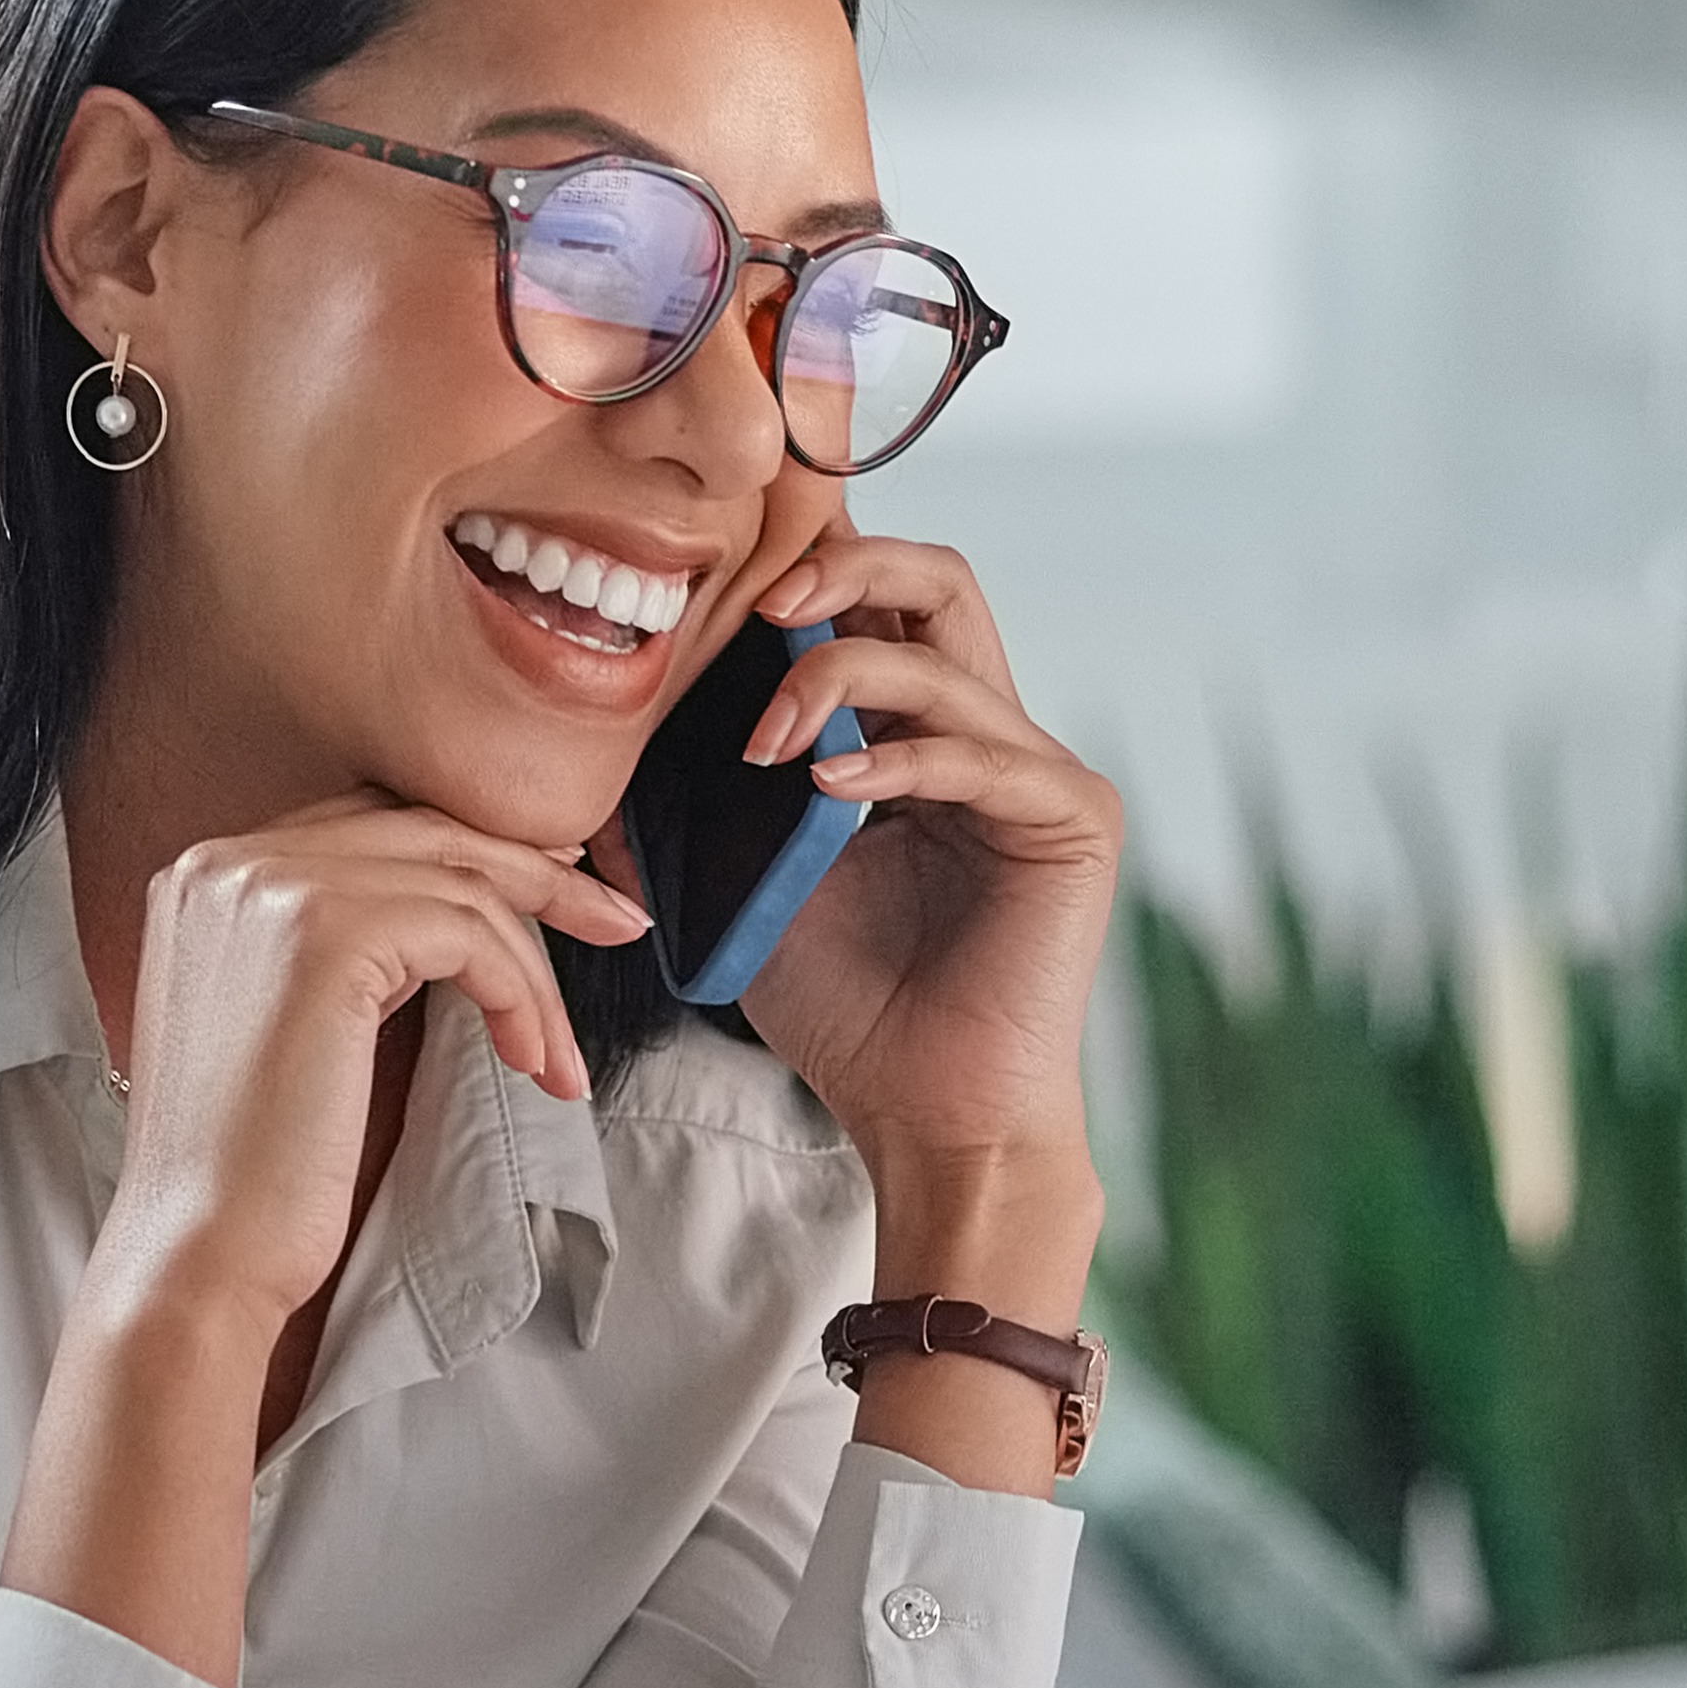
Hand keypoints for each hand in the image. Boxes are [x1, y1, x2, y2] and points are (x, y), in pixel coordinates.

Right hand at [90, 799, 648, 1343]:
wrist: (202, 1252)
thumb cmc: (253, 1167)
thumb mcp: (293, 1021)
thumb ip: (345, 948)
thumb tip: (456, 913)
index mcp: (210, 876)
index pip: (373, 823)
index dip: (474, 852)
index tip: (556, 886)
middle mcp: (230, 862)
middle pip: (425, 831)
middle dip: (538, 876)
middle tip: (618, 920)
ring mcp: (272, 890)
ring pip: (460, 888)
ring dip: (534, 976)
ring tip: (557, 1058)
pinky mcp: (325, 937)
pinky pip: (468, 934)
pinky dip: (519, 994)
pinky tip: (530, 1060)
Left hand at [716, 534, 1122, 1192]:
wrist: (928, 1121)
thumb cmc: (849, 1015)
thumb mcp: (752, 884)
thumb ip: (711, 802)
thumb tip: (613, 738)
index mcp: (916, 738)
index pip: (877, 606)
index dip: (811, 568)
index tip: (719, 579)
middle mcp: (985, 736)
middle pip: (938, 582)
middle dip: (845, 566)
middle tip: (761, 605)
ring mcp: (1036, 772)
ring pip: (944, 655)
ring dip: (836, 677)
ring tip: (762, 745)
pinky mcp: (1073, 818)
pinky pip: (980, 751)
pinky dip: (895, 756)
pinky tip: (827, 785)